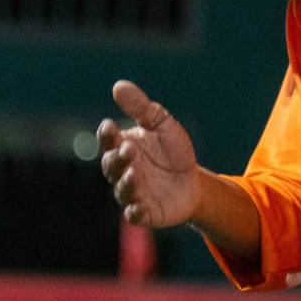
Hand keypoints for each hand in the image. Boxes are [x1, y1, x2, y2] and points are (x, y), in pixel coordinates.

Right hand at [97, 81, 202, 227]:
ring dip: (126, 183)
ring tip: (133, 173)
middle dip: (117, 158)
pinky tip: (136, 207)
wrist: (193, 181)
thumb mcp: (161, 124)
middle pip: (111, 166)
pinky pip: (135, 214)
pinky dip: (134, 212)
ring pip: (122, 190)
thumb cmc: (173, 151)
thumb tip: (118, 85)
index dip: (106, 135)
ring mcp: (133, 192)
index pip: (108, 141)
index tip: (109, 126)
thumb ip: (141, 108)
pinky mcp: (146, 212)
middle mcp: (123, 171)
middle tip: (129, 149)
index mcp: (124, 147)